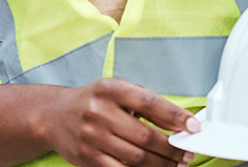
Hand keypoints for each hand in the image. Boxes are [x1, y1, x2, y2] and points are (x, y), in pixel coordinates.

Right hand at [35, 77, 198, 166]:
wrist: (54, 116)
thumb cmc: (94, 102)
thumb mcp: (117, 91)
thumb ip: (146, 104)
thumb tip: (180, 124)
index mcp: (110, 89)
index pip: (149, 103)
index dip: (175, 117)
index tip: (193, 127)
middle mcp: (99, 112)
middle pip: (145, 136)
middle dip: (172, 148)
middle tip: (186, 154)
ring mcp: (91, 137)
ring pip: (137, 158)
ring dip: (162, 165)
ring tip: (175, 165)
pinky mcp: (87, 159)